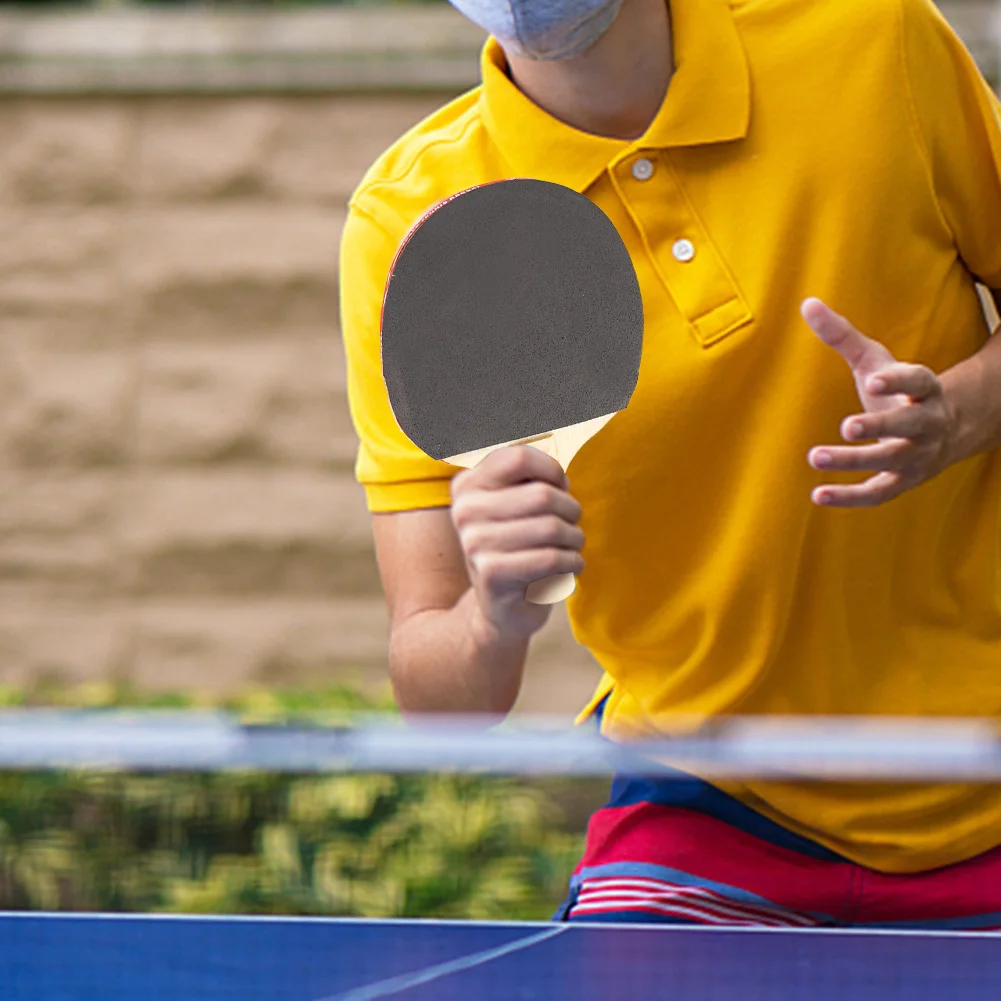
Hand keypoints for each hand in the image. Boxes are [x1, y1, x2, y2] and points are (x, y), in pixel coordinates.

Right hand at [450, 446, 584, 636]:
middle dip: (571, 510)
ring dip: (575, 538)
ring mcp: (474, 543)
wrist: (501, 609)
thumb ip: (530, 479)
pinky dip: (572, 562)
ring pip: (552, 528)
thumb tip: (559, 475)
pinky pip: (551, 559)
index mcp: (468, 485)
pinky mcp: (491, 574)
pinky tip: (570, 567)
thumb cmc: (519, 548)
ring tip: (573, 547)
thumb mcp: (516, 507)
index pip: (519, 456)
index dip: (551, 471)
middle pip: (543, 495)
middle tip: (573, 525)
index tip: (560, 489)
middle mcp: (465, 511)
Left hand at [801, 298, 957, 507]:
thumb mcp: (876, 363)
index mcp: (926, 391)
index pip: (919, 382)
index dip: (899, 380)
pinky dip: (849, 497)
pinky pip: (877, 494)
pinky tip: (816, 495)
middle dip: (879, 427)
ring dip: (854, 461)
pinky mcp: (902, 483)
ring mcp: (917, 457)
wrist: (945, 433)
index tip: (874, 378)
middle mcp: (927, 425)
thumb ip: (843, 336)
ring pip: (890, 462)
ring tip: (815, 456)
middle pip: (908, 426)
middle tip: (847, 426)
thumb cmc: (898, 393)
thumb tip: (807, 303)